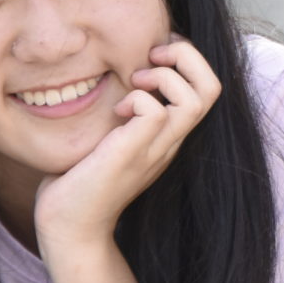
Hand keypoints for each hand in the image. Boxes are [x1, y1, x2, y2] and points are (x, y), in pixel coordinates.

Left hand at [33, 38, 219, 251]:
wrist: (71, 228)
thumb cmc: (82, 179)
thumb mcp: (111, 136)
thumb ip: (122, 111)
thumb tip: (111, 75)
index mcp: (169, 135)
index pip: (206, 87)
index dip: (187, 58)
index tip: (151, 54)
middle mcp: (170, 141)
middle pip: (212, 87)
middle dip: (186, 54)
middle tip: (150, 55)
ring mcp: (155, 150)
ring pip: (195, 99)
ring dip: (164, 75)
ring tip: (135, 81)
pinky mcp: (131, 155)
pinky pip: (153, 112)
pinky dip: (136, 98)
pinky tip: (115, 111)